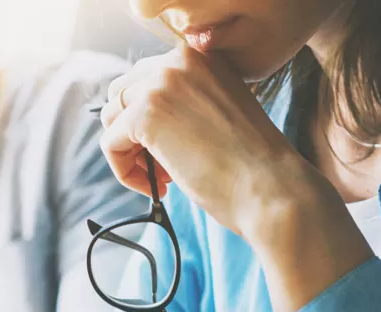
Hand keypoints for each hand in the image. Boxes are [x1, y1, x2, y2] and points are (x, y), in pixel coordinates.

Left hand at [99, 46, 321, 239]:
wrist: (270, 186)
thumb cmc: (248, 163)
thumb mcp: (213, 114)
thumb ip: (179, 103)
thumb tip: (132, 119)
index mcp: (199, 56)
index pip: (145, 80)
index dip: (148, 121)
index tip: (172, 150)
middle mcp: (178, 60)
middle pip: (120, 95)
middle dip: (132, 135)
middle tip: (160, 167)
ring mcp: (159, 84)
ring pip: (111, 120)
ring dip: (129, 154)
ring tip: (162, 178)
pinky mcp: (144, 115)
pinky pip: (110, 145)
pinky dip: (124, 171)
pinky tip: (157, 186)